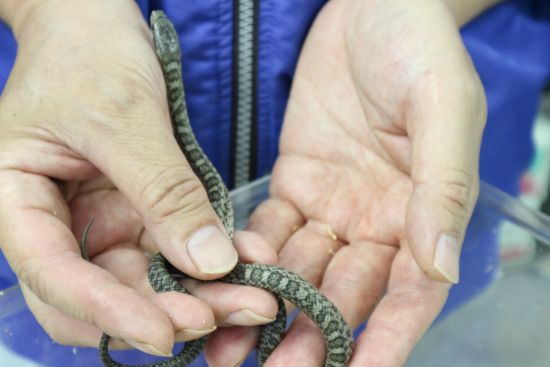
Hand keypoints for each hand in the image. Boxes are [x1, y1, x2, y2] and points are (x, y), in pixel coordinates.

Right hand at [0, 0, 276, 355]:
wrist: (95, 27)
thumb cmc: (88, 56)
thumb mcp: (123, 118)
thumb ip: (164, 191)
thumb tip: (208, 262)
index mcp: (17, 205)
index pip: (55, 278)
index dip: (109, 314)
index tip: (166, 335)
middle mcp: (58, 226)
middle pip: (108, 294)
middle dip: (172, 314)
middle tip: (240, 312)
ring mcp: (101, 223)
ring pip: (147, 284)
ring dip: (203, 296)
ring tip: (259, 297)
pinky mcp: (138, 214)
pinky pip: (175, 252)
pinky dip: (212, 261)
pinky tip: (252, 259)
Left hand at [204, 0, 485, 364]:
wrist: (370, 5)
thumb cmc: (418, 46)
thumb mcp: (443, 108)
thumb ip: (442, 184)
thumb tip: (442, 264)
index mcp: (422, 210)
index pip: (410, 291)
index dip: (388, 337)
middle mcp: (377, 220)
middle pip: (344, 293)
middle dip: (313, 337)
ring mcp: (332, 204)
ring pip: (299, 271)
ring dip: (268, 309)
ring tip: (230, 347)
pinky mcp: (294, 182)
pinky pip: (269, 230)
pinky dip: (246, 259)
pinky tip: (220, 284)